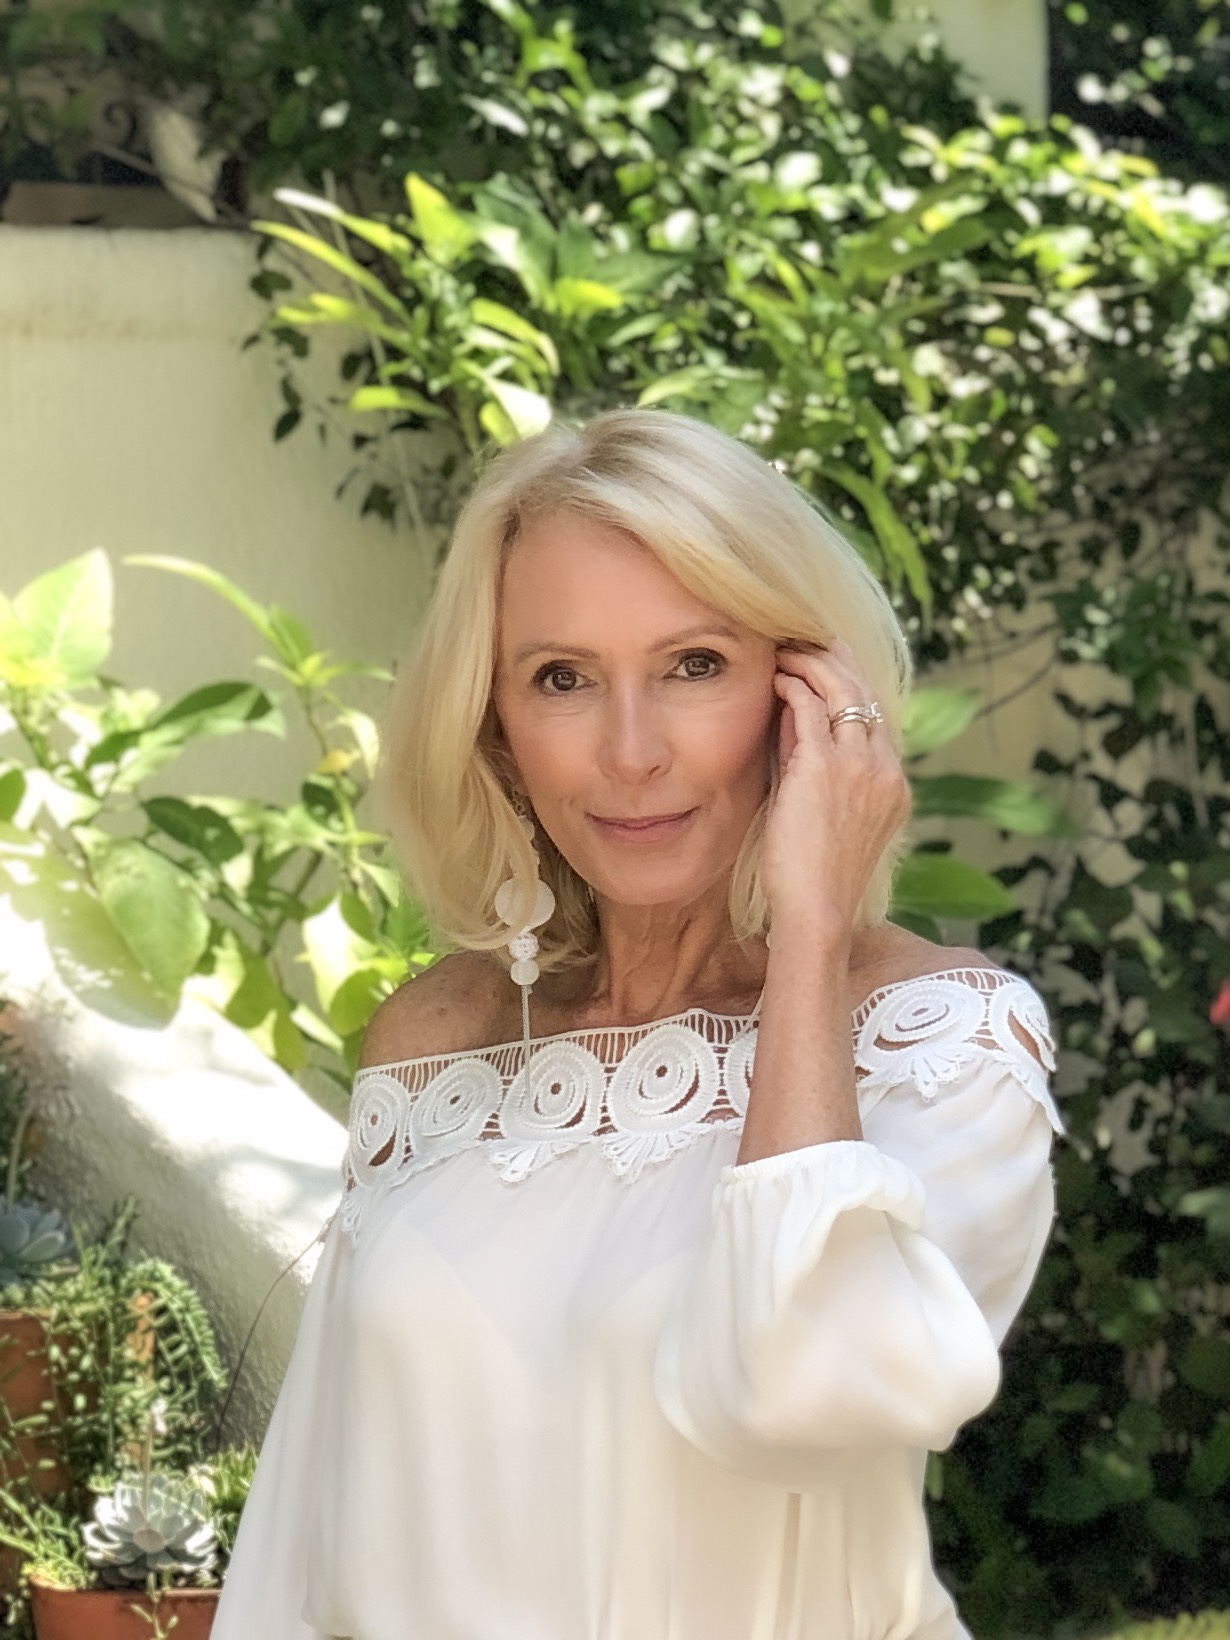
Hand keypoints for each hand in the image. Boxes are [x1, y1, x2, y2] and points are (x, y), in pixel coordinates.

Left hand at [760, 637, 911, 938]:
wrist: (817, 913)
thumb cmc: (814, 878)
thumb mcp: (828, 817)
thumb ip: (817, 768)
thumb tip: (794, 721)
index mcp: (894, 785)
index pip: (875, 717)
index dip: (850, 684)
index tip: (827, 665)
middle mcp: (884, 769)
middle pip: (867, 693)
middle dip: (837, 659)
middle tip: (808, 640)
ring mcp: (859, 767)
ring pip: (843, 691)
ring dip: (814, 663)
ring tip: (787, 648)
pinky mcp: (824, 769)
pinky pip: (812, 710)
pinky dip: (795, 687)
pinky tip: (777, 677)